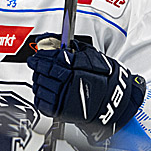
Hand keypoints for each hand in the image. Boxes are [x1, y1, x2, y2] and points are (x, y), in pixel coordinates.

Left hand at [26, 33, 145, 145]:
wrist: (115, 101)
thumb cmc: (107, 79)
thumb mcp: (92, 55)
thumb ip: (74, 47)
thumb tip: (55, 40)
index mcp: (75, 68)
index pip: (50, 59)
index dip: (40, 57)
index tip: (36, 56)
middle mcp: (68, 82)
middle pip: (43, 72)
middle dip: (37, 67)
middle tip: (35, 64)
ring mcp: (64, 97)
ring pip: (40, 87)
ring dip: (37, 81)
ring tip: (40, 77)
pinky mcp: (62, 111)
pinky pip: (42, 103)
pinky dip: (39, 96)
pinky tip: (43, 91)